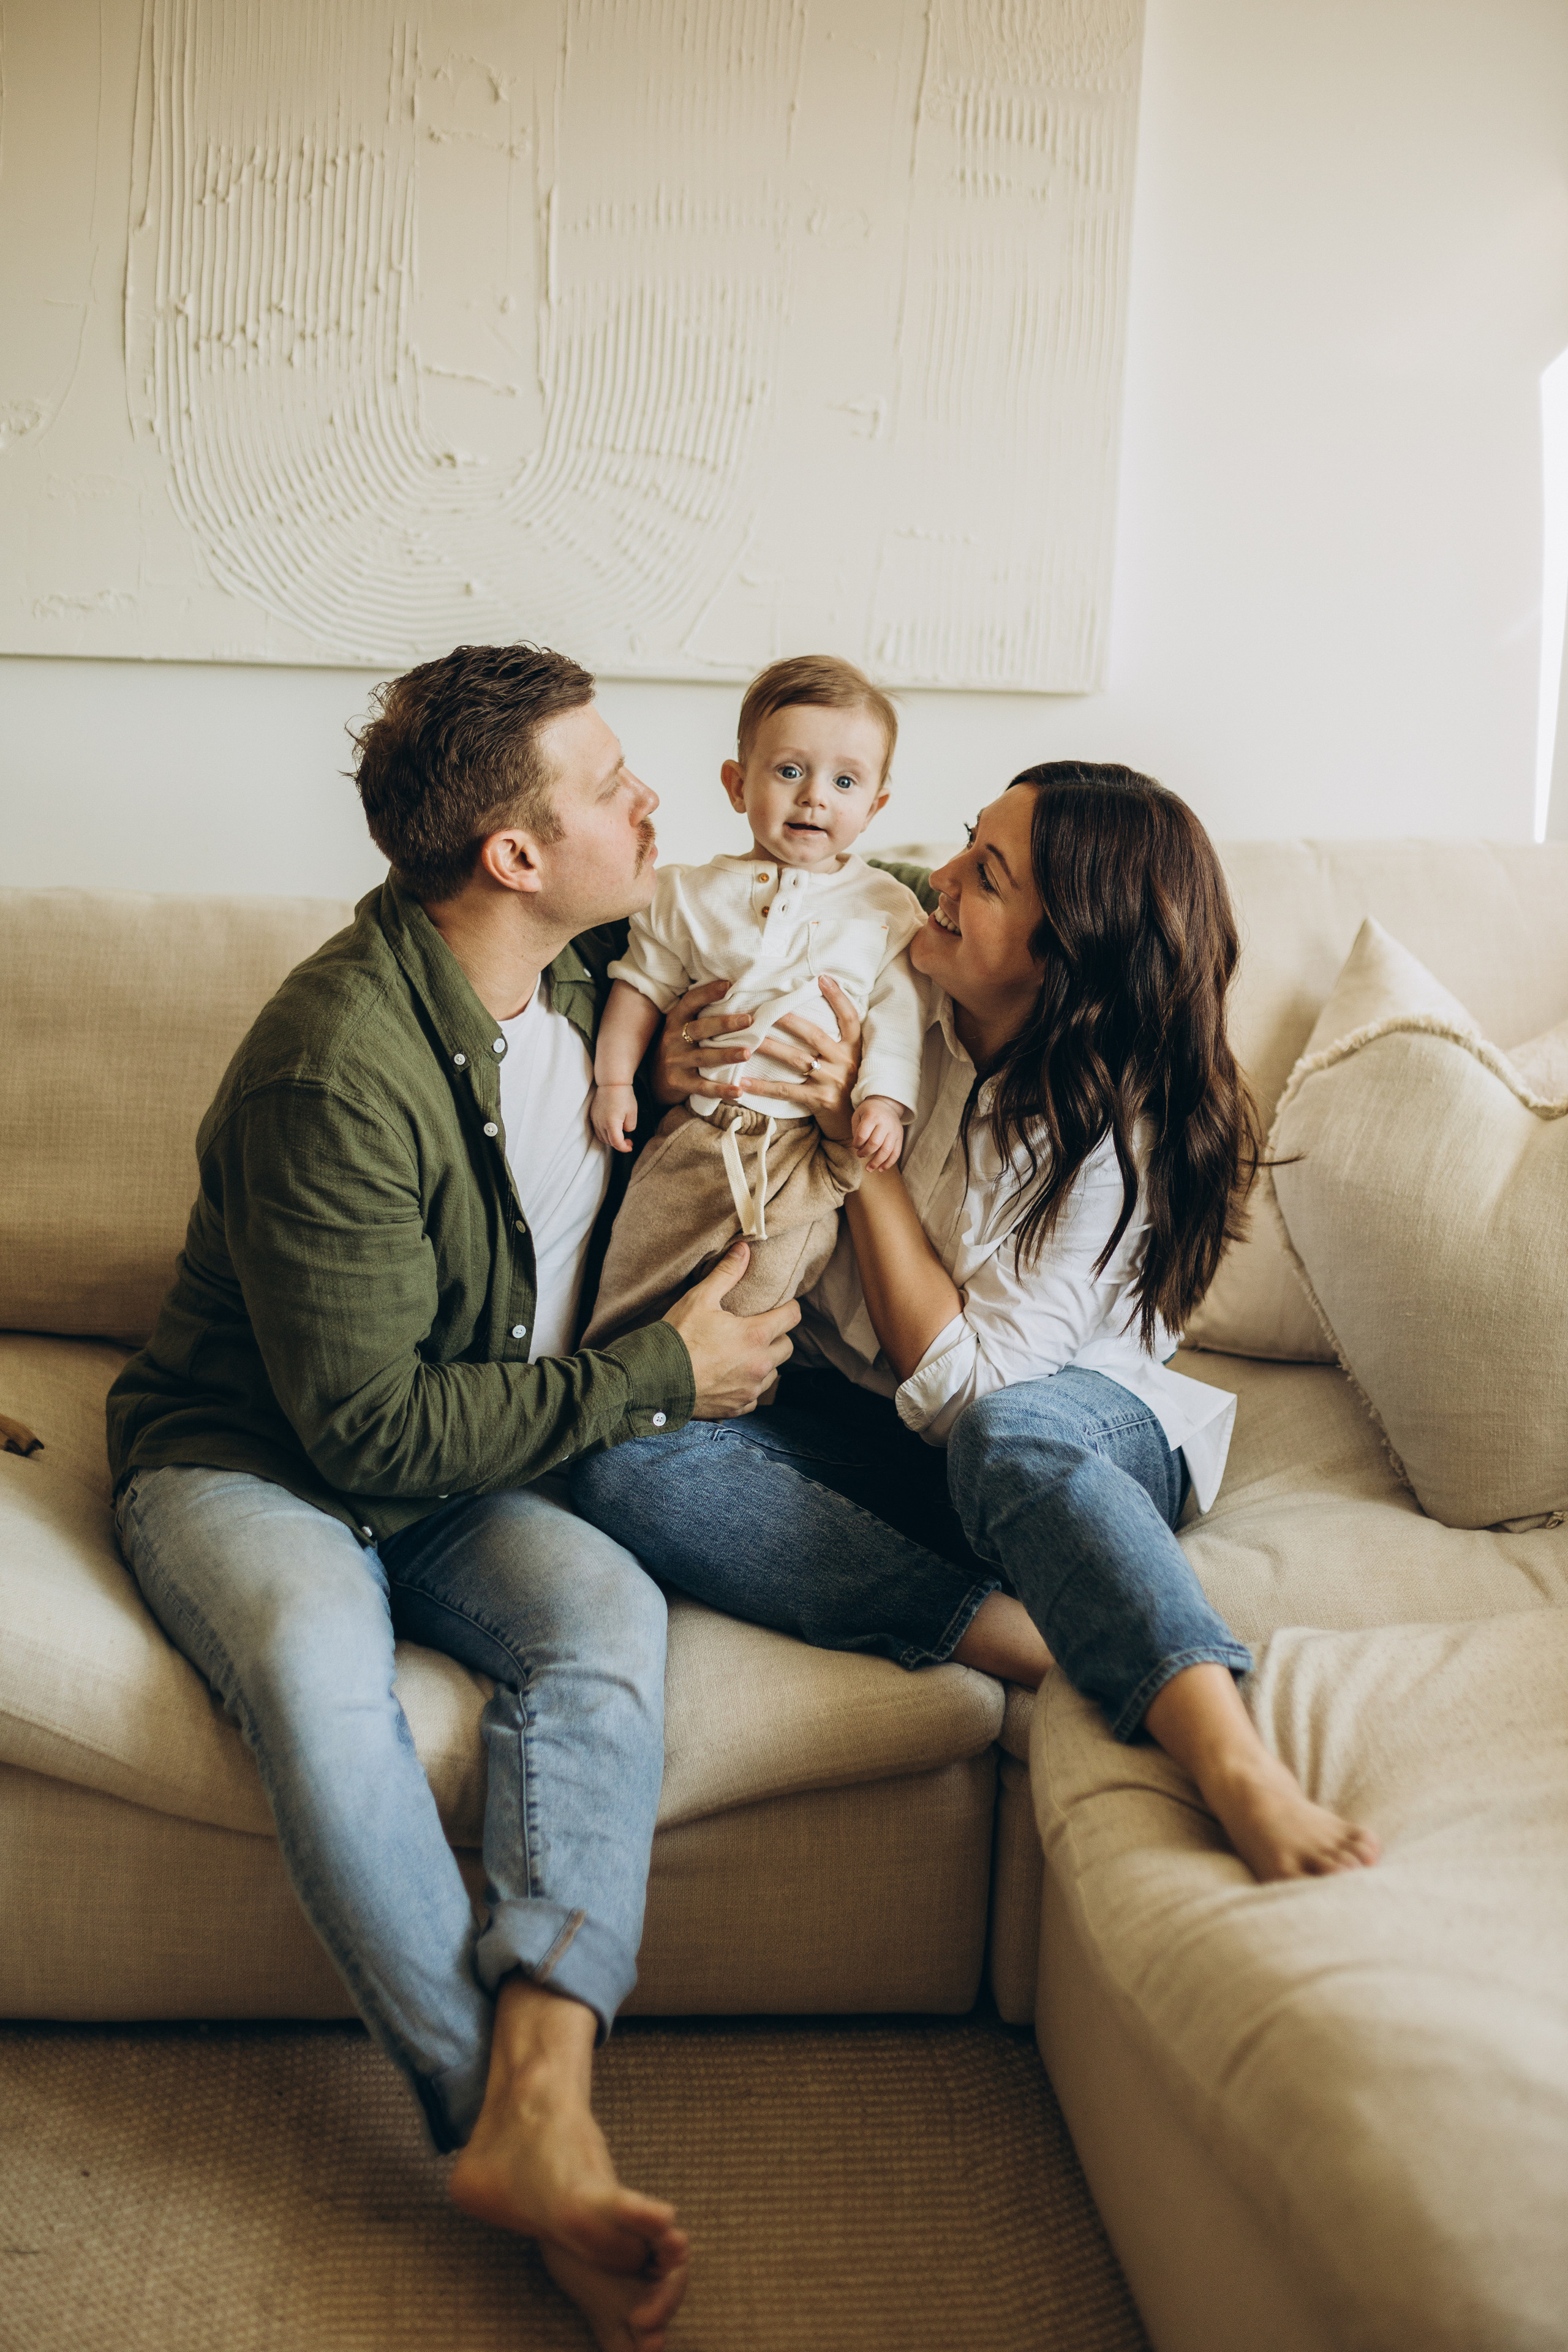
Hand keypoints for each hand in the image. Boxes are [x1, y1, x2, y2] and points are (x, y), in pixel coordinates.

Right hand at [591, 1081, 638, 1152]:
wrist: (611, 1082)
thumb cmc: (624, 1095)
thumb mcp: (632, 1113)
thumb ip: (630, 1127)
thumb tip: (625, 1131)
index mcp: (611, 1123)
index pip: (616, 1143)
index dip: (624, 1148)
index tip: (630, 1147)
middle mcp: (600, 1123)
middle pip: (609, 1142)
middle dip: (619, 1144)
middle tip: (629, 1141)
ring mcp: (595, 1119)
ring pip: (602, 1137)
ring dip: (611, 1140)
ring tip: (621, 1135)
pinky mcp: (592, 1115)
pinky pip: (597, 1130)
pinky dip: (605, 1134)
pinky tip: (612, 1129)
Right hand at [652, 979, 758, 1107]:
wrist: (654, 1077)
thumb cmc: (680, 1045)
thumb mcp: (683, 1025)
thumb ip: (703, 1012)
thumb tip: (735, 989)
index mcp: (676, 1019)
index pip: (691, 1001)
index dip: (708, 992)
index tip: (729, 985)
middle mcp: (673, 1038)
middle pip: (699, 1028)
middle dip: (724, 1024)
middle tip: (749, 1020)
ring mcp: (675, 1061)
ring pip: (703, 1057)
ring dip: (726, 1055)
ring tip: (747, 1053)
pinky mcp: (678, 1083)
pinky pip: (702, 1087)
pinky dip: (720, 1090)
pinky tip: (738, 1091)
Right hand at [663, 1242, 798, 1418]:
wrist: (653, 1379)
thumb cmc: (677, 1337)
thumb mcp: (700, 1298)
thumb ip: (726, 1274)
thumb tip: (743, 1249)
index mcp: (755, 1335)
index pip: (792, 1317)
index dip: (788, 1307)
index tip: (779, 1305)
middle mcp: (759, 1365)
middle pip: (788, 1347)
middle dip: (777, 1336)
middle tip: (758, 1329)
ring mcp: (750, 1389)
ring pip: (774, 1373)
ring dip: (765, 1362)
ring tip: (745, 1353)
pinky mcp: (738, 1407)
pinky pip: (755, 1395)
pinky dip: (749, 1386)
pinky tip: (732, 1377)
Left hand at [736, 974, 862, 1142]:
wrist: (858, 1128)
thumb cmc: (849, 1088)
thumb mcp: (852, 1061)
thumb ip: (838, 1041)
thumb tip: (819, 1011)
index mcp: (854, 1049)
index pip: (849, 1017)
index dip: (837, 997)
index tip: (821, 977)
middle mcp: (845, 1062)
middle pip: (814, 1034)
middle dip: (788, 1019)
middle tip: (764, 1008)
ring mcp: (832, 1081)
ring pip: (796, 1059)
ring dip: (770, 1047)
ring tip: (747, 1039)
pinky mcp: (819, 1101)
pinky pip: (786, 1091)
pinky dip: (763, 1087)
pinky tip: (743, 1082)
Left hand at [851, 1095, 905, 1172]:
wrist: (886, 1104)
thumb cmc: (868, 1112)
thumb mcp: (858, 1115)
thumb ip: (856, 1131)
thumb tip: (859, 1148)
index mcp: (872, 1116)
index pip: (862, 1135)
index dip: (857, 1144)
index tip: (855, 1145)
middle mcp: (885, 1123)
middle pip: (875, 1143)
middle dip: (865, 1153)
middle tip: (860, 1155)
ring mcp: (894, 1131)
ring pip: (887, 1150)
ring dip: (877, 1162)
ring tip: (869, 1168)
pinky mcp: (900, 1137)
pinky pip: (896, 1153)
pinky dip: (889, 1163)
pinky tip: (881, 1168)